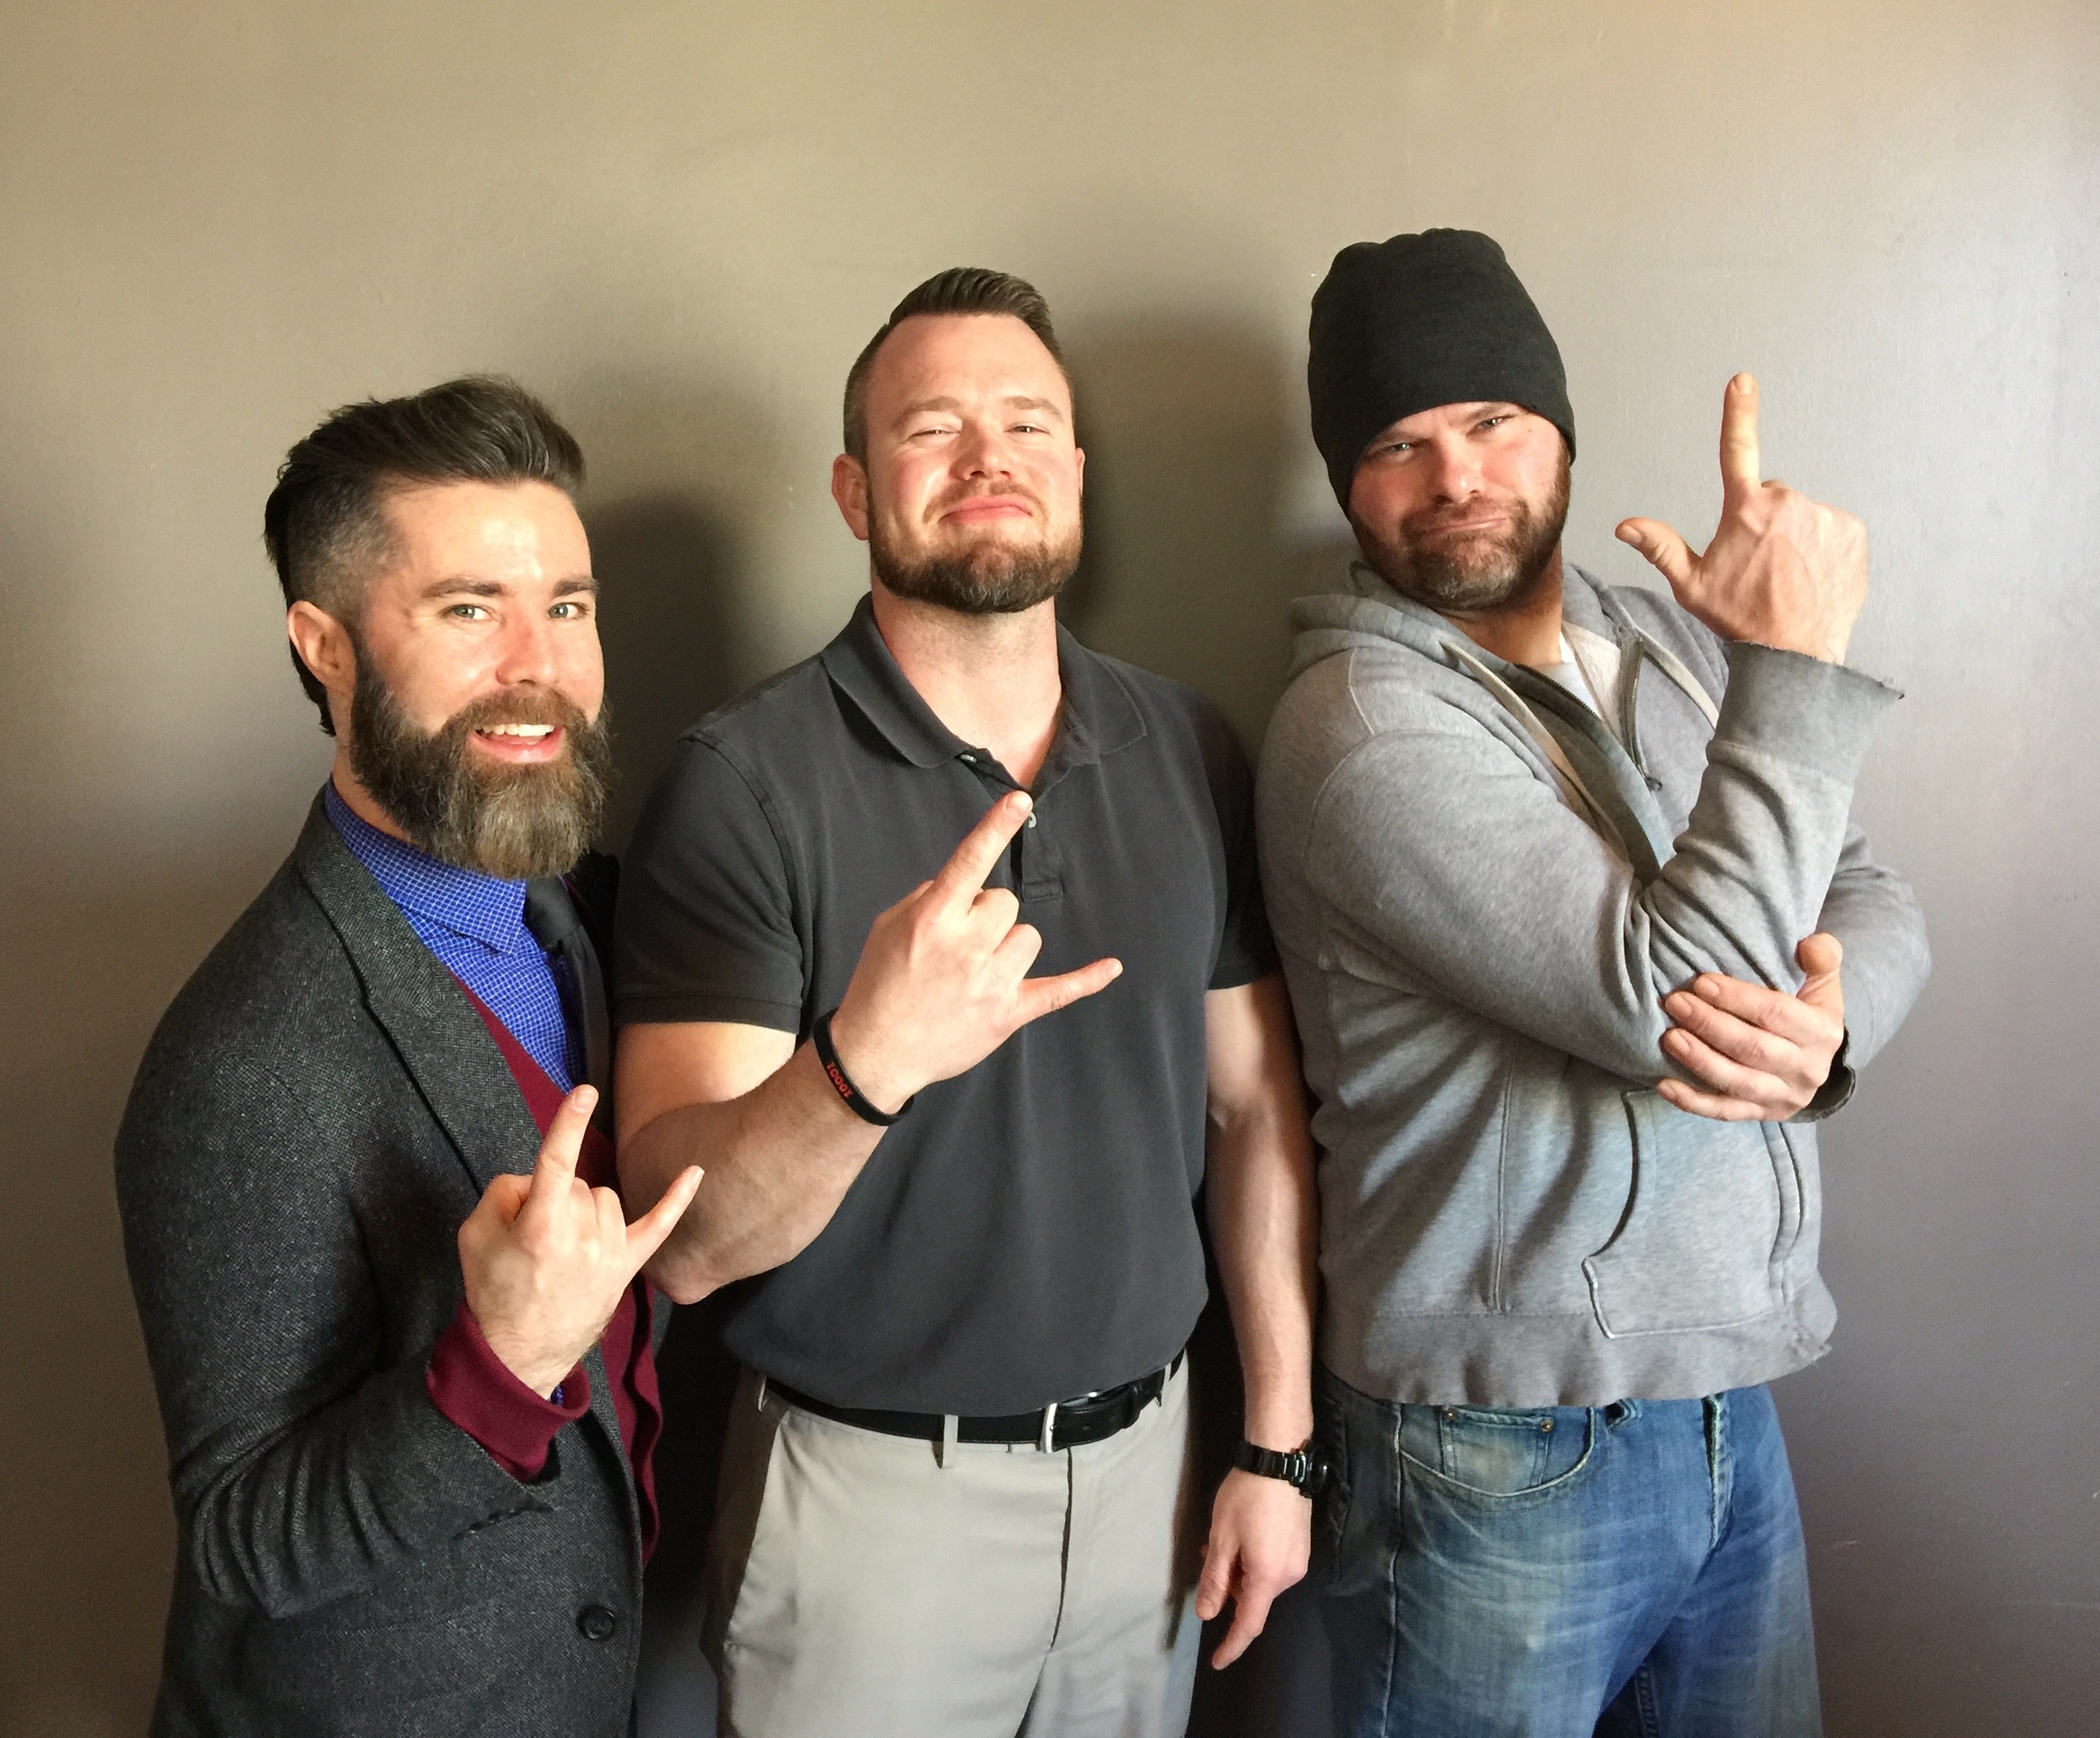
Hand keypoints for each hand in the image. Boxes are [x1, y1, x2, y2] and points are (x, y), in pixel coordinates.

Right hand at [460, 1086, 702, 1395]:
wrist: (519, 1352)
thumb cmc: (494, 1293)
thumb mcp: (474, 1236)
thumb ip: (503, 1193)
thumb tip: (534, 1179)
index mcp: (540, 1226)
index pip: (557, 1161)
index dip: (569, 1124)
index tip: (584, 1092)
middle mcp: (581, 1236)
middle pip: (578, 1182)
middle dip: (555, 1196)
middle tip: (533, 1235)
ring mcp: (610, 1251)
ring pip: (605, 1198)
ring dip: (585, 1208)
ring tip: (561, 1243)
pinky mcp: (628, 1266)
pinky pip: (658, 1224)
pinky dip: (676, 1198)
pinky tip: (695, 1171)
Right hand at [825, 791, 1122, 1110]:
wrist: (876, 1051)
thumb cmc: (879, 983)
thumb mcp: (888, 926)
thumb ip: (929, 898)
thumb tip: (967, 889)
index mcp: (933, 918)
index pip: (970, 861)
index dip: (995, 828)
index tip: (1020, 800)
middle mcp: (966, 946)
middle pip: (1006, 902)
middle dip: (986, 916)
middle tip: (958, 943)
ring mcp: (991, 982)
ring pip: (1028, 936)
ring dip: (1007, 946)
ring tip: (976, 970)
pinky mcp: (1009, 1013)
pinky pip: (1058, 991)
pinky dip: (1086, 980)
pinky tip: (1111, 967)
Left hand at [1195, 1468, 1310, 1669]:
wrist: (1280, 1459)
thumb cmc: (1246, 1497)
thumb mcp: (1221, 1538)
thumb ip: (1214, 1580)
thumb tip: (1206, 1614)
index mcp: (1269, 1577)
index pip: (1249, 1624)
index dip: (1231, 1646)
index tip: (1216, 1662)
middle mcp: (1290, 1575)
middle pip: (1254, 1598)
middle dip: (1228, 1590)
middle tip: (1205, 1562)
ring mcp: (1299, 1559)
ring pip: (1262, 1580)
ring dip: (1238, 1572)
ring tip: (1216, 1543)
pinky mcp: (1301, 1544)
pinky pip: (1272, 1566)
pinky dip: (1251, 1561)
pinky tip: (1237, 1538)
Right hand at [1616, 374, 1867, 664]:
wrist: (1794, 653)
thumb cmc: (1740, 619)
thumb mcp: (1692, 585)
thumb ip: (1661, 547)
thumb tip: (1625, 525)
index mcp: (1745, 510)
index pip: (1737, 450)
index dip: (1738, 413)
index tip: (1742, 380)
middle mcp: (1787, 503)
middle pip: (1772, 496)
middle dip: (1766, 520)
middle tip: (1761, 564)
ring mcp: (1824, 515)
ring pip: (1803, 514)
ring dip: (1796, 535)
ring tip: (1789, 575)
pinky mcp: (1852, 531)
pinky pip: (1833, 527)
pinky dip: (1824, 546)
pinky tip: (1813, 575)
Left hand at [1658, 933, 1844, 1121]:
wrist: (1816, 1058)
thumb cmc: (1807, 1008)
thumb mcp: (1822, 981)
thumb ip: (1822, 957)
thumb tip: (1812, 944)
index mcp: (1823, 1032)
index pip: (1778, 1014)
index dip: (1738, 998)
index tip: (1701, 982)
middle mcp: (1809, 1069)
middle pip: (1754, 1049)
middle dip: (1711, 1025)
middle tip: (1675, 1002)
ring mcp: (1785, 1097)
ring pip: (1738, 1082)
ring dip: (1700, 1061)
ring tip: (1668, 1037)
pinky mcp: (1762, 1114)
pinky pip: (1725, 1112)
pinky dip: (1693, 1102)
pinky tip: (1664, 1085)